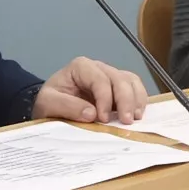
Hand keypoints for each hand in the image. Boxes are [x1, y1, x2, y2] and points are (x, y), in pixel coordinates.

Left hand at [32, 56, 147, 125]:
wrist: (52, 106)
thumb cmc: (50, 101)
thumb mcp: (48, 103)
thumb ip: (66, 106)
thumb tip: (91, 114)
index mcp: (81, 67)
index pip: (99, 79)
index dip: (104, 99)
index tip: (103, 119)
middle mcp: (99, 68)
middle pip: (119, 79)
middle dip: (125, 100)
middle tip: (126, 122)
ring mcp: (111, 77)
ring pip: (131, 81)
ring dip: (136, 100)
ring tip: (135, 119)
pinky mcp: (119, 89)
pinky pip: (135, 89)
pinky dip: (140, 101)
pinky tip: (138, 116)